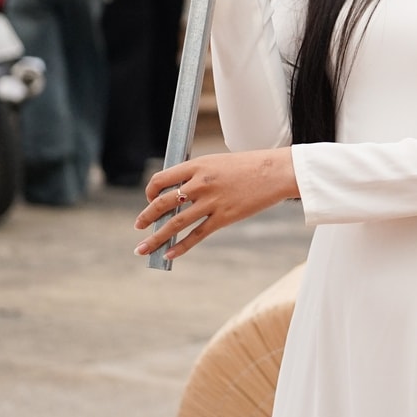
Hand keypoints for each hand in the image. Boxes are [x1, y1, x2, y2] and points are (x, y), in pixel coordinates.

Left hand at [134, 148, 298, 261]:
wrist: (277, 172)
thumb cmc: (251, 166)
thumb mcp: (219, 163)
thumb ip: (199, 176)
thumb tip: (181, 194)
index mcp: (198, 166)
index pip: (161, 180)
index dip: (150, 192)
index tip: (150, 199)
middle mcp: (200, 184)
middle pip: (162, 203)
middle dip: (146, 217)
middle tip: (138, 226)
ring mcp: (212, 202)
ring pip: (175, 223)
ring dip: (155, 238)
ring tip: (142, 249)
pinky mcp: (224, 217)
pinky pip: (197, 235)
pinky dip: (180, 246)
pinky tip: (169, 254)